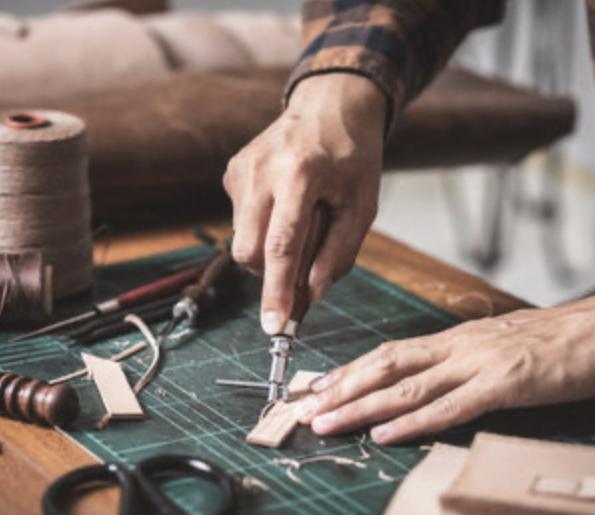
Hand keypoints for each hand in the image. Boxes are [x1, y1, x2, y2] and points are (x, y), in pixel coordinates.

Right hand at [223, 73, 386, 333]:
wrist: (329, 106)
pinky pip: (241, 221)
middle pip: (250, 251)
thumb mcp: (362, 206)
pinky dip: (263, 227)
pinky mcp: (232, 172)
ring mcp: (242, 170)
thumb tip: (312, 296)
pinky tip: (285, 204)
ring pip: (242, 240)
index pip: (281, 247)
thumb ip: (339, 254)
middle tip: (305, 264)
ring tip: (301, 220)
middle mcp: (262, 170)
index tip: (274, 327)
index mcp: (300, 175)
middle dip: (273, 272)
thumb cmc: (352, 158)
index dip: (277, 291)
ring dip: (270, 248)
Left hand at [297, 288, 594, 443]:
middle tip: (304, 407)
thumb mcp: (502, 348)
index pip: (391, 352)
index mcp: (457, 339)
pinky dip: (414, 420)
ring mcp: (480, 362)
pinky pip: (452, 405)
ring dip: (361, 406)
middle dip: (341, 388)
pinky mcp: (507, 382)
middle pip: (386, 365)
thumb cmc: (560, 342)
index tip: (318, 386)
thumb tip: (435, 385)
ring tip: (327, 422)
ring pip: (407, 386)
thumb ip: (467, 366)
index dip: (351, 369)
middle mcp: (459, 346)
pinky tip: (386, 432)